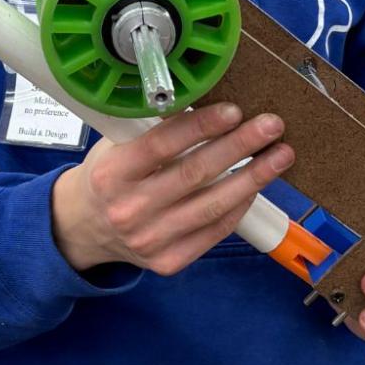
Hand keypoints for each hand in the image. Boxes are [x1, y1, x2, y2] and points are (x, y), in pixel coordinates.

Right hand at [52, 101, 292, 276]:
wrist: (84, 228)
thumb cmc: (109, 176)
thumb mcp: (116, 146)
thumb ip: (153, 130)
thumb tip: (207, 103)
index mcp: (112, 174)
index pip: (162, 145)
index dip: (201, 126)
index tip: (234, 110)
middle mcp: (129, 209)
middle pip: (195, 174)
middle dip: (240, 146)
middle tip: (271, 126)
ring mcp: (150, 240)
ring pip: (213, 205)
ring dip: (254, 178)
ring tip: (280, 155)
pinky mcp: (169, 261)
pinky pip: (214, 230)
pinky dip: (240, 205)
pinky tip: (257, 184)